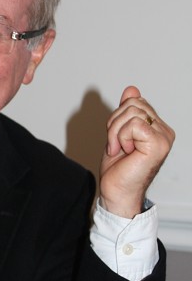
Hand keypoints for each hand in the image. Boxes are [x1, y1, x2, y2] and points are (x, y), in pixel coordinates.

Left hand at [99, 86, 174, 217]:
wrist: (116, 192)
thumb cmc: (118, 169)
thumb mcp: (118, 133)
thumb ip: (126, 112)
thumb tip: (132, 89)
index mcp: (157, 127)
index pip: (135, 101)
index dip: (118, 117)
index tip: (117, 139)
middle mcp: (164, 131)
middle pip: (133, 103)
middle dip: (115, 123)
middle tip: (116, 145)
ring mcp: (163, 138)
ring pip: (132, 112)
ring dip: (116, 132)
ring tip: (120, 149)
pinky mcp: (158, 144)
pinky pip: (133, 124)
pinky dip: (121, 137)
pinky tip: (125, 152)